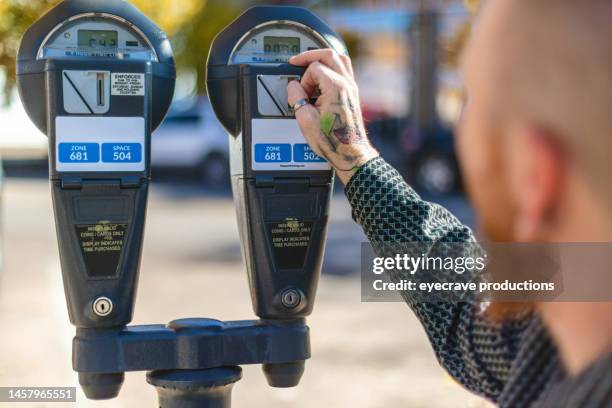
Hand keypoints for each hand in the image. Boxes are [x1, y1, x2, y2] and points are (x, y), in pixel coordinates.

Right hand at [287, 49, 378, 183]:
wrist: (350, 152)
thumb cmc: (331, 140)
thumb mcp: (305, 120)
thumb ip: (296, 98)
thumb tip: (293, 86)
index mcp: (336, 87)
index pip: (314, 68)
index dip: (303, 79)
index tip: (300, 94)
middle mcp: (347, 84)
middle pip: (329, 54)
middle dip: (310, 56)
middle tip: (296, 61)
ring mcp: (352, 88)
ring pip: (340, 59)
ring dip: (323, 59)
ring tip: (310, 65)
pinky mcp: (353, 94)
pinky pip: (344, 70)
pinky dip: (331, 68)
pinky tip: (322, 78)